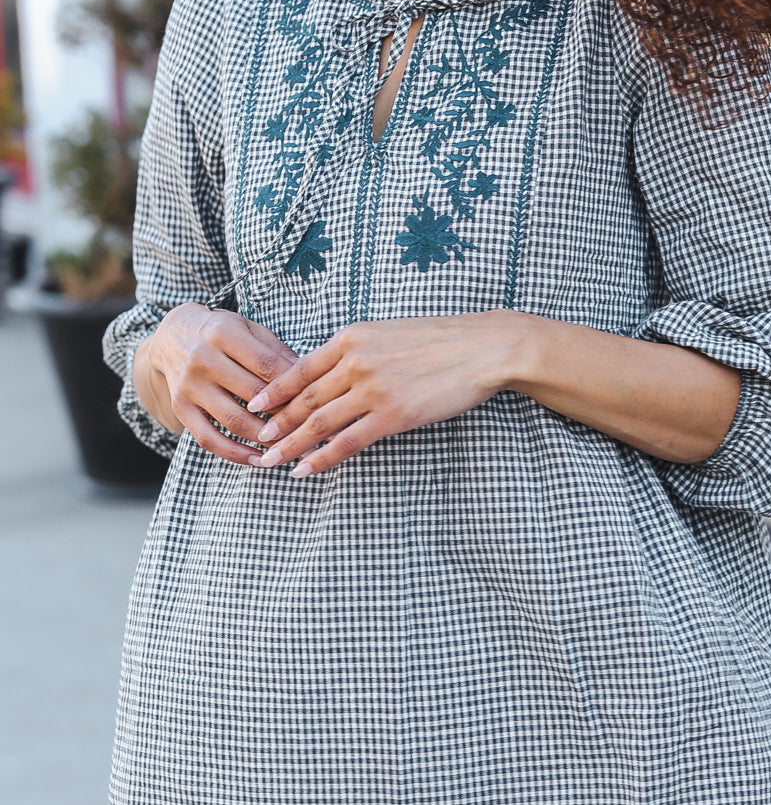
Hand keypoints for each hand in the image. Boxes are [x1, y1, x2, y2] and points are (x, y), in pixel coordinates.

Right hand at [138, 303, 298, 464]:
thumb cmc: (220, 331)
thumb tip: (306, 379)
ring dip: (265, 439)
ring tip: (291, 448)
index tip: (316, 402)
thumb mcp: (247, 328)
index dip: (293, 385)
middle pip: (253, 394)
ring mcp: (189, 386)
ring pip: (234, 420)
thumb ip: (275, 351)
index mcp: (224, 334)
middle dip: (285, 415)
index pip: (267, 365)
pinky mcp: (180, 407)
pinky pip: (208, 438)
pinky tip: (258, 460)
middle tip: (311, 429)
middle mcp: (203, 359)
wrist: (172, 335)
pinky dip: (235, 454)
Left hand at [247, 311, 523, 476]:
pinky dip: (322, 457)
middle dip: (276, 423)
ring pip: (318, 422)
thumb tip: (334, 375)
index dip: (274, 390)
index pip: (300, 368)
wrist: (481, 348)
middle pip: (304, 398)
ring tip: (271, 461)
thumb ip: (358, 351)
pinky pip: (348, 441)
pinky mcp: (392, 414)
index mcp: (351, 337)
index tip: (255, 406)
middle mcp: (355, 361)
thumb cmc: (441, 340)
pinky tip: (306, 470)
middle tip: (257, 442)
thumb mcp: (389, 333)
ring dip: (291, 445)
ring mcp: (372, 389)